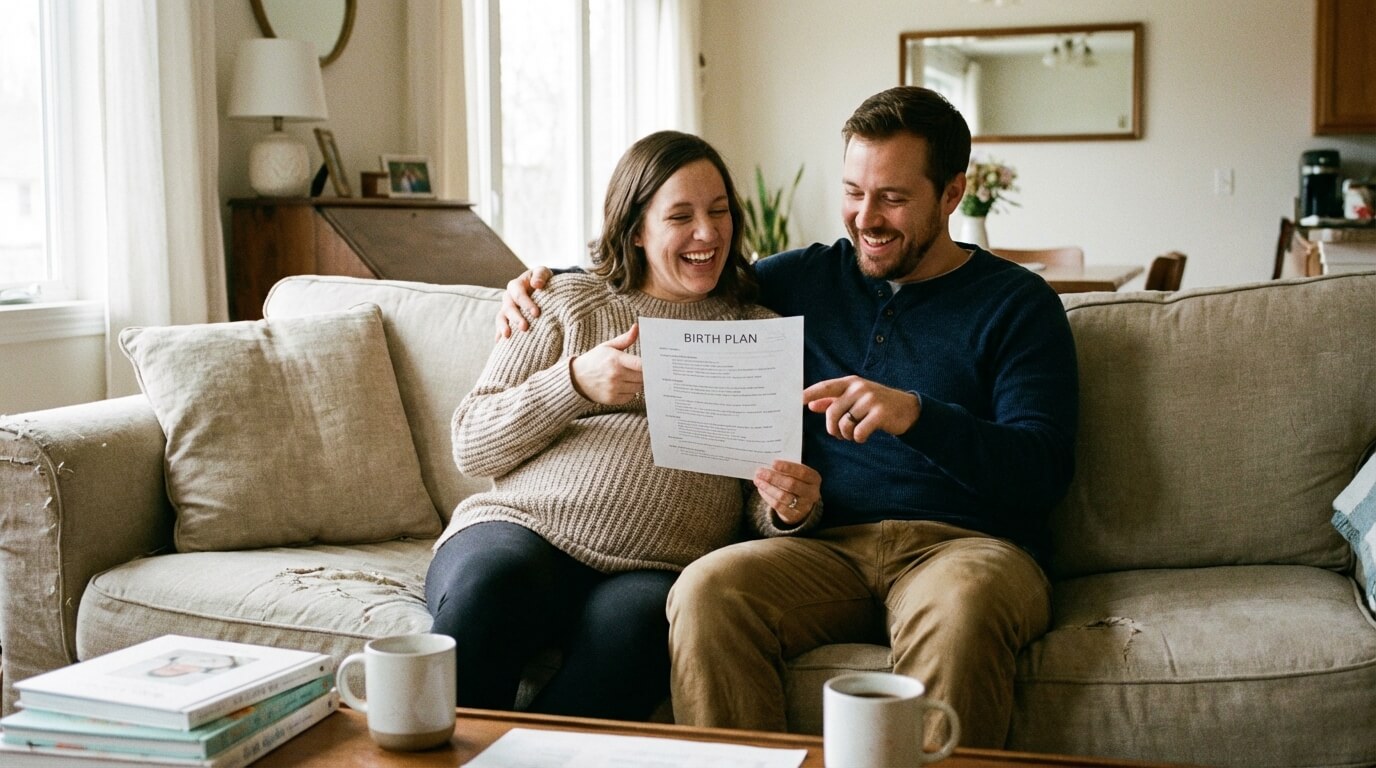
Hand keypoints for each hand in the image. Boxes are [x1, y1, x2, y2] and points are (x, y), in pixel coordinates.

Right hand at [495, 267, 553, 339]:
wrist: (538, 287)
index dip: (526, 303)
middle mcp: (508, 298)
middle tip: (524, 327)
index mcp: (515, 285)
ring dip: (503, 327)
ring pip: (501, 318)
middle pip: (509, 308)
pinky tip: (501, 344)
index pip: (519, 294)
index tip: (536, 313)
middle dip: (516, 318)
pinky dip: (499, 335)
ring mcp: (505, 309)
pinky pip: (500, 327)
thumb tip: (537, 284)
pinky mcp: (506, 320)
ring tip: (507, 336)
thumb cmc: (541, 280)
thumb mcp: (543, 273)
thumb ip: (540, 276)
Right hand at [570, 325, 642, 404]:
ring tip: (628, 376)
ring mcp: (614, 389)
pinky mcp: (612, 399)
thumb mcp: (608, 346)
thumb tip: (637, 327)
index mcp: (616, 360)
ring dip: (637, 383)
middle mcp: (615, 376)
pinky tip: (622, 385)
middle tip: (638, 369)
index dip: (650, 365)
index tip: (653, 363)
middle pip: (642, 377)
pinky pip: (630, 396)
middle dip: (643, 373)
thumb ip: (625, 339)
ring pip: (638, 387)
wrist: (576, 378)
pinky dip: (629, 392)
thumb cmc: (594, 360)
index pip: (641, 365)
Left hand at [753, 459, 820, 525]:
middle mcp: (812, 493)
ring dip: (768, 487)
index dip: (787, 467)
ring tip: (757, 480)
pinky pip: (778, 505)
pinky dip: (767, 496)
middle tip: (760, 471)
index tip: (773, 463)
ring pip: (783, 496)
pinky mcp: (793, 515)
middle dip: (773, 477)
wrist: (802, 504)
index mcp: (814, 479)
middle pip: (791, 484)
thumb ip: (788, 469)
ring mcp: (804, 506)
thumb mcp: (798, 474)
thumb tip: (769, 465)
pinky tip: (761, 489)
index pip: (802, 472)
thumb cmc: (797, 482)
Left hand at [803, 375, 919, 443]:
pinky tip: (864, 436)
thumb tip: (811, 404)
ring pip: (845, 424)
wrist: (907, 409)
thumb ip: (833, 400)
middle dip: (833, 428)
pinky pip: (859, 432)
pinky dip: (858, 438)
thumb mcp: (855, 398)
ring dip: (846, 435)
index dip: (810, 393)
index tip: (796, 400)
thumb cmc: (876, 404)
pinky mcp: (880, 413)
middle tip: (840, 434)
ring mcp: (871, 399)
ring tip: (853, 434)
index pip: (825, 386)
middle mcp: (859, 388)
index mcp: (850, 383)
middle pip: (833, 412)